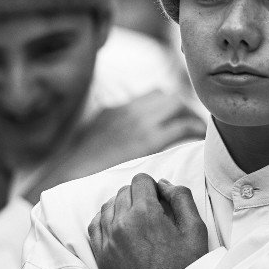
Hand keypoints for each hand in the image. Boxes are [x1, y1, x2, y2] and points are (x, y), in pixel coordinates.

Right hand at [21, 90, 205, 202]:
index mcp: (118, 109)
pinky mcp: (148, 140)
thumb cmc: (81, 165)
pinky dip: (194, 131)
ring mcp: (140, 122)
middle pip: (169, 97)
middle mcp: (130, 110)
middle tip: (193, 127)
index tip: (179, 119)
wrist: (70, 174)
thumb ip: (112, 129)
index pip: (155, 95)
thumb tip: (124, 135)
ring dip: (190, 118)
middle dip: (184, 111)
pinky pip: (182, 127)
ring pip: (178, 106)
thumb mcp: (94, 137)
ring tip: (197, 133)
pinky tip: (198, 142)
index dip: (171, 107)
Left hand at [89, 174, 207, 268]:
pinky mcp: (101, 257)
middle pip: (124, 191)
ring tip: (138, 220)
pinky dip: (106, 220)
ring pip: (108, 206)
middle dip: (138, 195)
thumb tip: (163, 184)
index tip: (159, 198)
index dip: (152, 186)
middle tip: (153, 211)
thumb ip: (181, 197)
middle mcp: (121, 224)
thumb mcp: (195, 229)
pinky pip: (95, 226)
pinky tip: (119, 226)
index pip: (140, 180)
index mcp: (145, 214)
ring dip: (122, 206)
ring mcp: (108, 241)